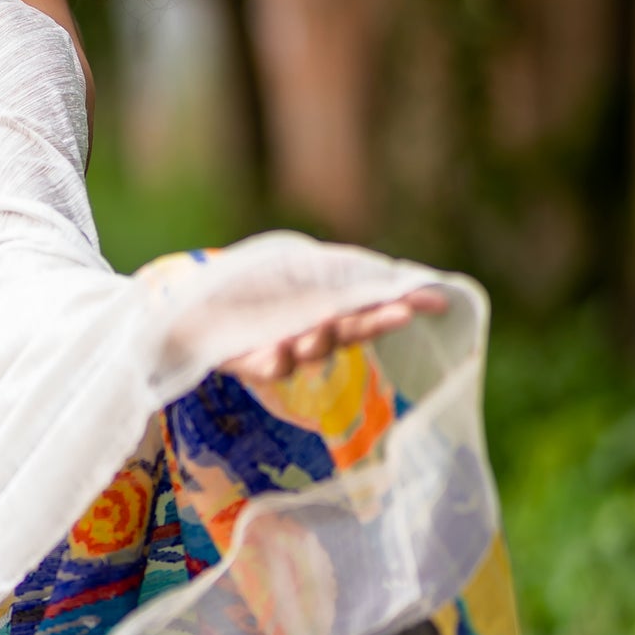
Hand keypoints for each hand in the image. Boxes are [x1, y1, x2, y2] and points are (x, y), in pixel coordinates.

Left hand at [229, 286, 448, 383]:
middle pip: (351, 331)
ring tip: (326, 324)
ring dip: (323, 338)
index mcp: (331, 308)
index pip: (374, 307)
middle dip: (376, 323)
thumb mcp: (303, 267)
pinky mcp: (254, 363)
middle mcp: (315, 333)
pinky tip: (281, 348)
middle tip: (401, 313)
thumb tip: (406, 276)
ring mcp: (286, 349)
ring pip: (313, 349)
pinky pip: (271, 367)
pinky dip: (278, 359)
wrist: (197, 304)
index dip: (403, 304)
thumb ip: (349, 273)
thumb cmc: (256, 284)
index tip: (436, 301)